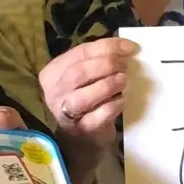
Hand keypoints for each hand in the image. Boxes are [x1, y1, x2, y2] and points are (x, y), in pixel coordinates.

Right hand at [36, 38, 136, 171]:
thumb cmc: (87, 99)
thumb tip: (126, 47)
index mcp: (53, 71)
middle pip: (78, 72)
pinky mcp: (79, 130)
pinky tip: (121, 101)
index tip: (130, 47)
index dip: (107, 47)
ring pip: (82, 96)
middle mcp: (53, 91)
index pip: (80, 52)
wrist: (83, 136)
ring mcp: (63, 112)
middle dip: (106, 65)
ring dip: (107, 85)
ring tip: (123, 81)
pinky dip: (111, 107)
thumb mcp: (87, 76)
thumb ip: (99, 60)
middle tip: (125, 66)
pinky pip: (95, 117)